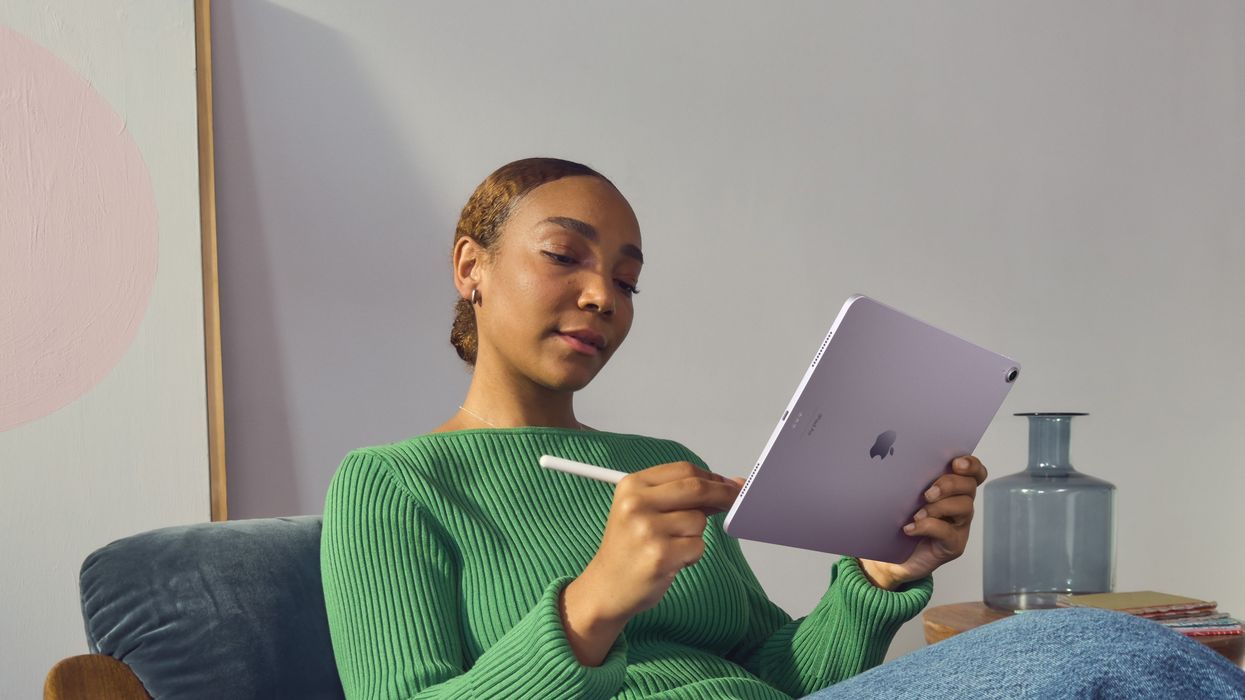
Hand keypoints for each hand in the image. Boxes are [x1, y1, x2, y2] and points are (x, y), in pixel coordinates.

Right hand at [568, 462, 742, 623]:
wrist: (607, 587)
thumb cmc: (629, 549)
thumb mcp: (645, 511)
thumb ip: (683, 496)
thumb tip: (729, 484)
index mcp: (632, 486)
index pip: (684, 470)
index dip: (712, 476)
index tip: (728, 484)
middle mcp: (636, 504)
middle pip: (696, 488)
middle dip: (723, 494)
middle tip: (735, 500)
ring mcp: (647, 529)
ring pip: (698, 521)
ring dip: (695, 535)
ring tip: (671, 546)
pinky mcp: (660, 555)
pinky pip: (698, 546)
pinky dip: (692, 555)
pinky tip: (671, 561)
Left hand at [859, 455, 987, 589]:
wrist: (891, 557)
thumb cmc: (899, 522)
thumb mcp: (904, 496)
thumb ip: (911, 480)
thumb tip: (900, 461)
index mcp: (953, 489)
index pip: (974, 472)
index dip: (971, 465)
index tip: (956, 463)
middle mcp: (960, 505)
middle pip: (969, 486)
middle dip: (949, 484)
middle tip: (927, 493)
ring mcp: (959, 526)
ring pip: (964, 507)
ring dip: (939, 506)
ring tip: (916, 514)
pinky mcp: (953, 545)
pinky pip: (947, 532)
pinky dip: (927, 527)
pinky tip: (910, 529)